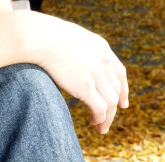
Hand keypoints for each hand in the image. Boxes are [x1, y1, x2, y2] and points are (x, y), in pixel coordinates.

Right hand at [24, 13, 128, 133]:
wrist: (41, 38)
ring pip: (111, 103)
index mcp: (102, 47)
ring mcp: (96, 73)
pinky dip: (100, 119)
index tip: (122, 103)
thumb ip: (84, 51)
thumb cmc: (49, 37)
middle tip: (107, 118)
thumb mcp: (74, 38)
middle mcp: (103, 60)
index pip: (120, 73)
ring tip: (101, 126)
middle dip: (114, 106)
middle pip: (116, 90)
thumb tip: (79, 64)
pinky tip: (94, 121)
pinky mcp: (85, 86)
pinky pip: (101, 109)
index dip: (123, 90)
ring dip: (108, 118)